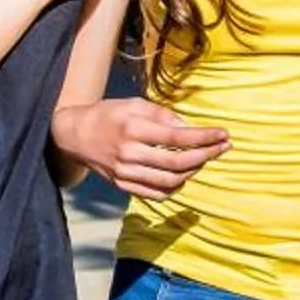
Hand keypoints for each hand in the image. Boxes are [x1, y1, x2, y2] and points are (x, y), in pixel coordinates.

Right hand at [52, 93, 228, 197]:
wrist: (75, 135)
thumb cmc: (109, 115)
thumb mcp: (135, 104)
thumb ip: (163, 116)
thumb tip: (190, 128)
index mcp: (133, 129)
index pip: (177, 137)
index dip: (204, 138)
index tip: (224, 134)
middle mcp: (129, 154)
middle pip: (177, 162)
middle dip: (206, 156)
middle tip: (223, 148)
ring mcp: (125, 173)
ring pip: (170, 182)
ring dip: (193, 172)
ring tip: (203, 159)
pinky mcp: (122, 185)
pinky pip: (156, 194)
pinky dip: (175, 187)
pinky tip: (184, 175)